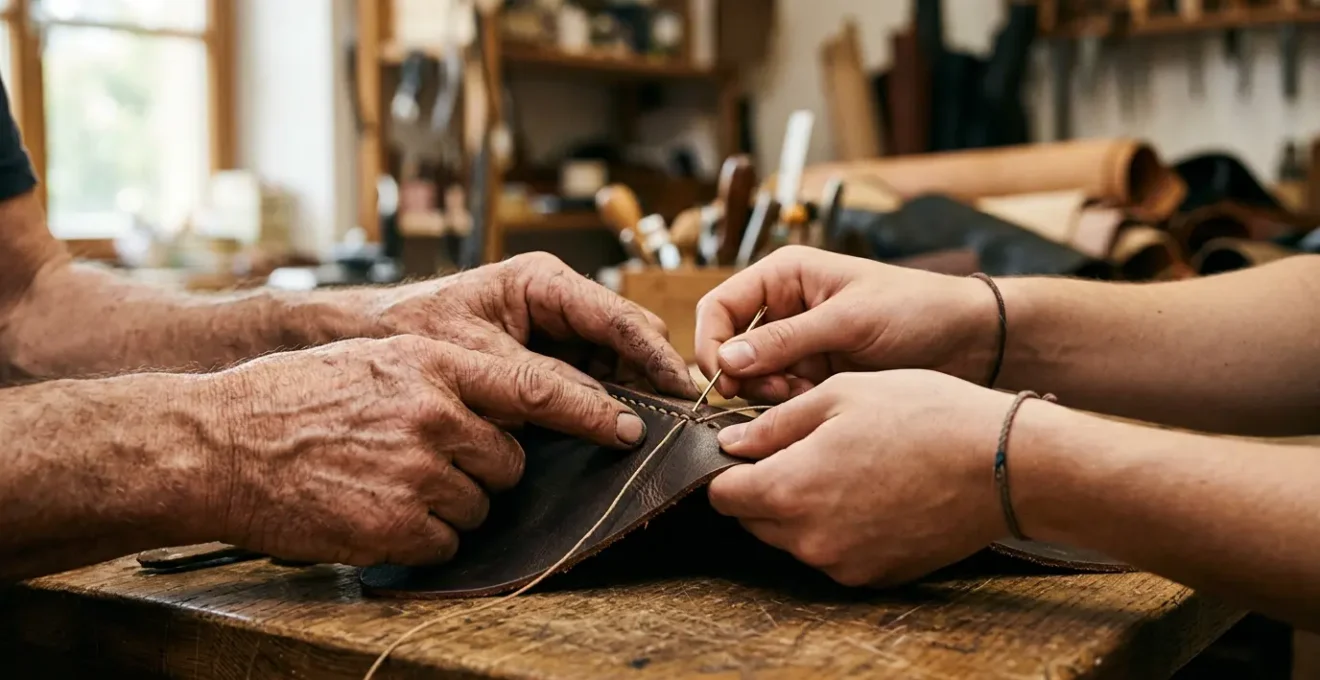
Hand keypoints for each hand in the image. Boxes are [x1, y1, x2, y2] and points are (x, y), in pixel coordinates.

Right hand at [197, 335, 650, 566]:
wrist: (216, 443)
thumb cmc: (293, 399)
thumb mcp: (377, 360)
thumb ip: (446, 376)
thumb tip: (510, 407)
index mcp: (434, 363)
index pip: (537, 388)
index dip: (590, 411)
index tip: (628, 426)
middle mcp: (435, 413)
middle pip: (510, 459)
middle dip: (483, 468)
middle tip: (425, 459)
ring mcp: (417, 471)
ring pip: (480, 504)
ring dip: (448, 503)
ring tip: (385, 481)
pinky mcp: (396, 525)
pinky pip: (445, 541)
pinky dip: (420, 537)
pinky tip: (374, 511)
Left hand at [336, 252, 695, 398]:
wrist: (368, 339)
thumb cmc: (413, 331)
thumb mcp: (478, 359)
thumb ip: (543, 385)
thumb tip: (609, 416)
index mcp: (543, 282)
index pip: (618, 317)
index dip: (655, 356)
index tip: (684, 390)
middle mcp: (558, 302)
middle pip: (627, 339)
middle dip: (652, 377)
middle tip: (679, 422)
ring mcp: (555, 331)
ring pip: (614, 364)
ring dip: (632, 396)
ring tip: (658, 433)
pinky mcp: (546, 360)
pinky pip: (588, 382)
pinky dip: (604, 406)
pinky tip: (617, 433)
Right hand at [694, 246, 998, 402]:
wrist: (970, 340)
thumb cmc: (916, 309)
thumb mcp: (849, 320)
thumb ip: (787, 340)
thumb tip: (727, 360)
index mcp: (785, 276)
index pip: (719, 307)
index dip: (711, 342)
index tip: (723, 378)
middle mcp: (785, 307)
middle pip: (730, 346)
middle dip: (744, 373)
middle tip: (775, 392)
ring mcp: (799, 343)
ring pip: (753, 375)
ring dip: (769, 391)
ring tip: (802, 395)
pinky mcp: (816, 373)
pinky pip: (781, 393)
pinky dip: (791, 403)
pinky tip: (818, 402)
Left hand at [707, 370, 1015, 586]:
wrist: (1004, 463)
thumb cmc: (923, 415)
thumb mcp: (839, 396)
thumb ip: (773, 425)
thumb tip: (729, 444)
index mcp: (790, 491)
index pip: (722, 494)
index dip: (728, 468)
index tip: (750, 446)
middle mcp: (810, 541)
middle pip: (754, 520)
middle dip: (764, 487)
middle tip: (803, 449)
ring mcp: (844, 565)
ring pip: (793, 538)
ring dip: (801, 508)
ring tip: (846, 466)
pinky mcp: (876, 576)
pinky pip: (834, 553)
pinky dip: (838, 528)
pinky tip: (872, 492)